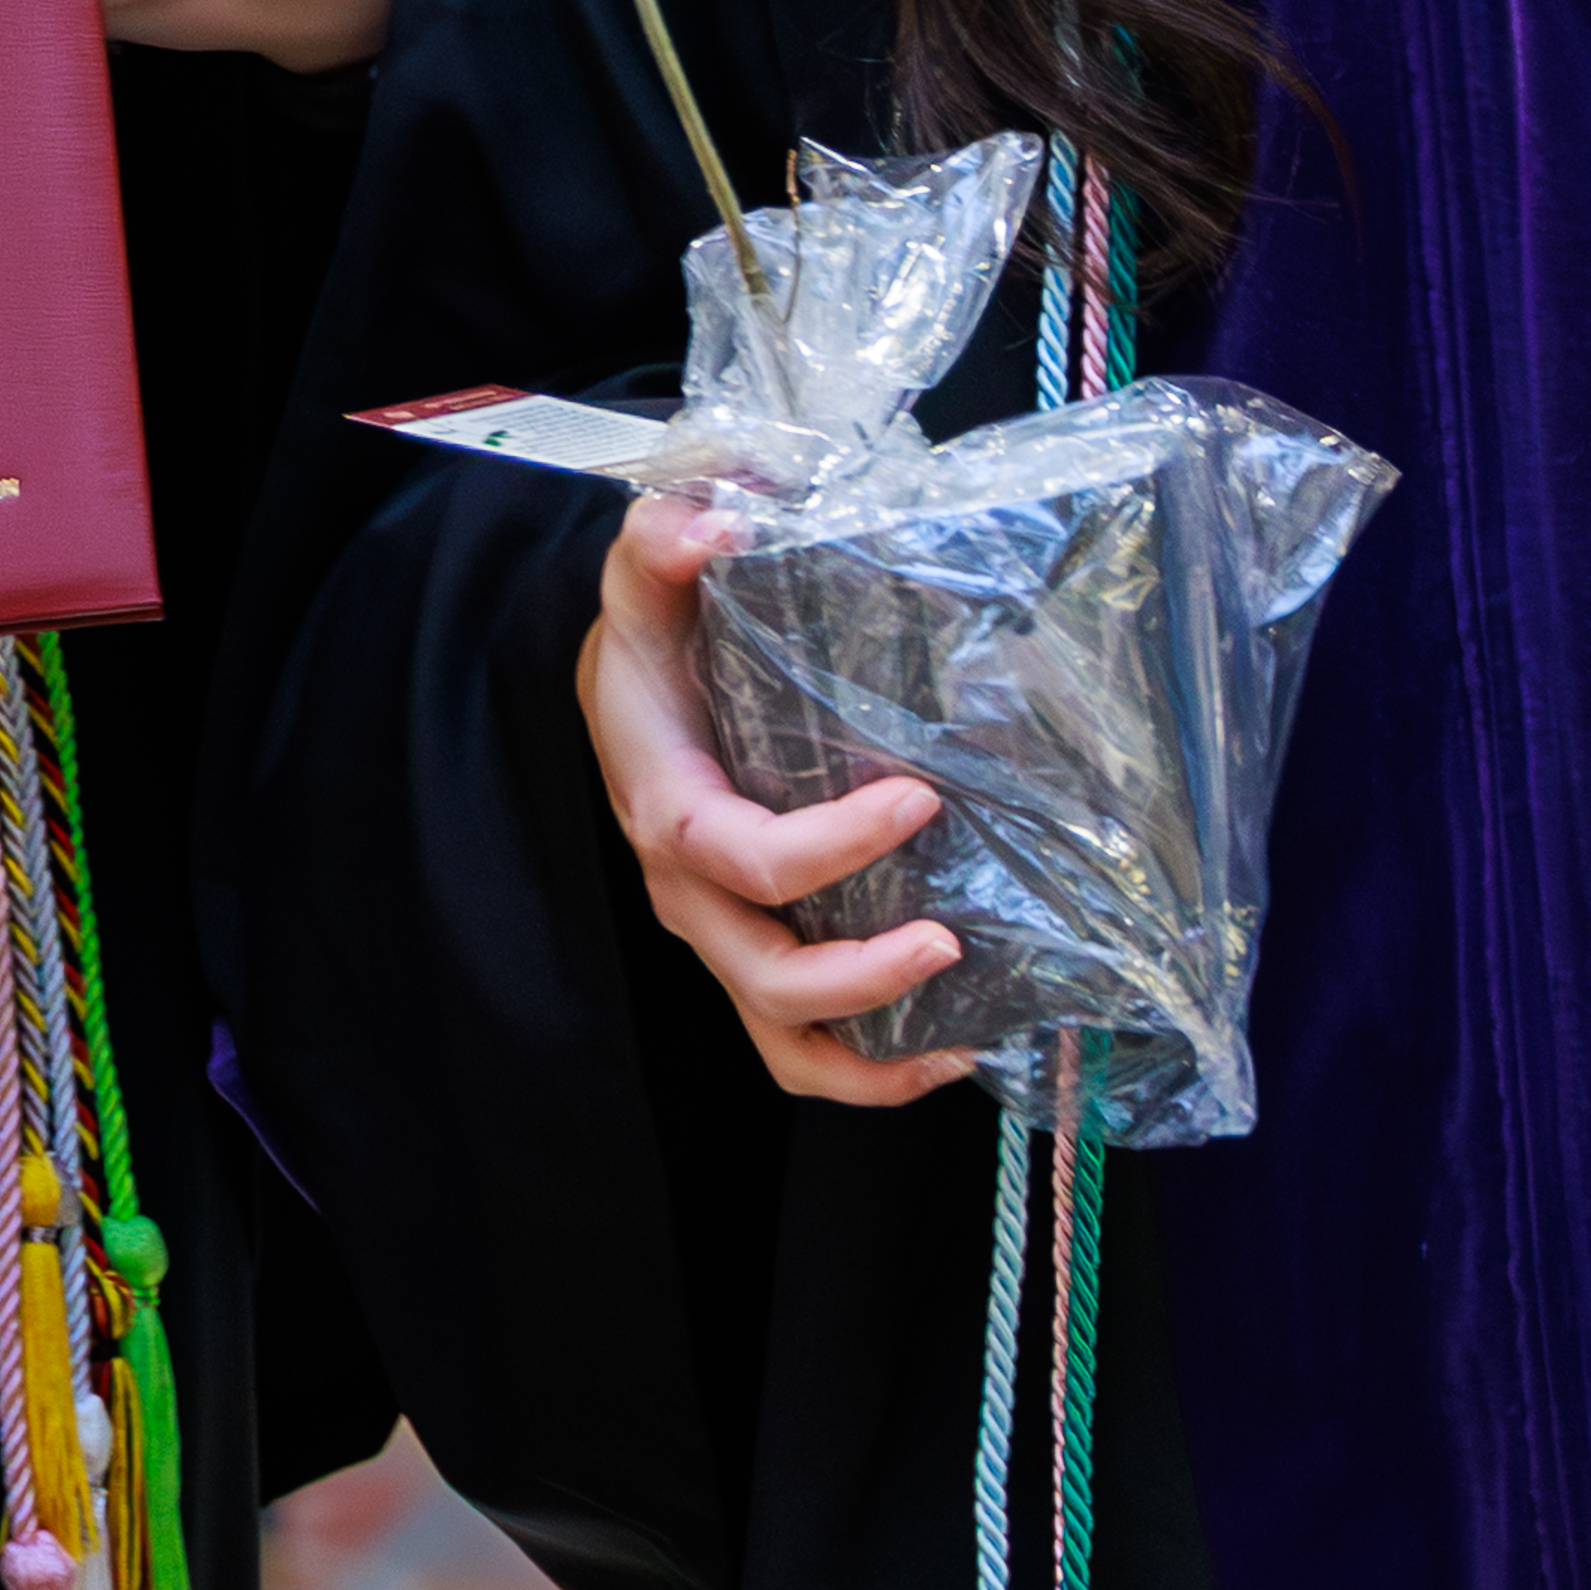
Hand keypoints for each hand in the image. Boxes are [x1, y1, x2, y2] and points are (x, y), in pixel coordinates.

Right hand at [579, 485, 961, 1102]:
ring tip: (963, 1029)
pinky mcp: (756, 951)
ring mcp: (722, 934)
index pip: (741, 854)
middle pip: (764, 973)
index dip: (829, 846)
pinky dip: (872, 1068)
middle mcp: (689, 893)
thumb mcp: (643, 577)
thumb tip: (719, 521)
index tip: (918, 797)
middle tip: (952, 936)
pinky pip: (802, 1045)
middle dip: (860, 975)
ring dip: (872, 1046)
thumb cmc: (650, 637)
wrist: (627, 687)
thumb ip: (665, 537)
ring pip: (782, 1036)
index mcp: (667, 809)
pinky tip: (953, 1045)